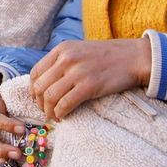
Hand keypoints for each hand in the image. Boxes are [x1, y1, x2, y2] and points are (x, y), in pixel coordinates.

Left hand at [29, 39, 151, 121]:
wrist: (133, 57)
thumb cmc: (107, 56)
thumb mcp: (79, 50)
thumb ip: (62, 61)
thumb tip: (46, 81)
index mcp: (62, 49)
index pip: (36, 72)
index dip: (33, 89)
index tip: (37, 99)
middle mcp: (66, 59)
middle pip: (40, 86)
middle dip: (39, 103)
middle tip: (45, 111)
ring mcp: (77, 72)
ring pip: (50, 96)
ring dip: (48, 111)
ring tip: (53, 116)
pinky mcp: (89, 86)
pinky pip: (65, 104)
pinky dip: (60, 113)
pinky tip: (63, 116)